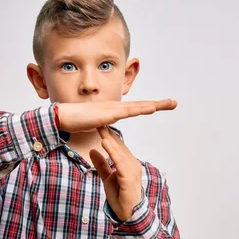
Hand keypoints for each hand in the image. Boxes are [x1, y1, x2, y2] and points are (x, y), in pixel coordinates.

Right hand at [57, 99, 176, 132]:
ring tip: (169, 103)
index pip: (135, 109)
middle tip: (174, 102)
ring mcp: (112, 109)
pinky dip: (141, 109)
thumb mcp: (93, 127)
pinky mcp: (108, 113)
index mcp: (113, 111)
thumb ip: (102, 129)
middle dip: (158, 104)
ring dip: (154, 105)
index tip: (162, 106)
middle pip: (141, 105)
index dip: (148, 107)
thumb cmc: (75, 122)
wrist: (64, 116)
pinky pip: (128, 111)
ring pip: (138, 106)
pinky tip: (151, 108)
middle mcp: (115, 107)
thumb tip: (106, 136)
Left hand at [89, 126, 142, 221]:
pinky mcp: (129, 176)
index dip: (107, 135)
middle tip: (99, 120)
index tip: (98, 125)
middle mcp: (132, 164)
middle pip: (118, 146)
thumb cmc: (120, 196)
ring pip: (119, 151)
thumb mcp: (106, 177)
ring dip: (110, 139)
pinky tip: (105, 142)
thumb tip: (92, 150)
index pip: (117, 146)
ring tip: (101, 128)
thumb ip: (101, 164)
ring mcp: (132, 170)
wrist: (127, 213)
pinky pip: (119, 161)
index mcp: (127, 163)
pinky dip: (112, 151)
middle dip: (108, 134)